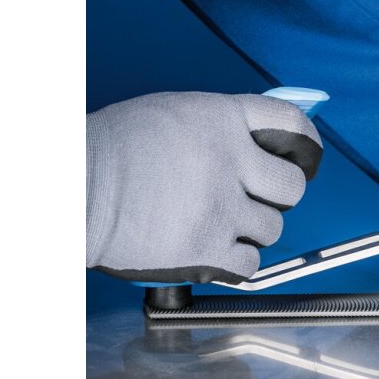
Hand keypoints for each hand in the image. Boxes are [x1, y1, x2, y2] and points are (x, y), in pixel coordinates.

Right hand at [86, 92, 321, 283]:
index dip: (304, 144)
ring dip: (252, 230)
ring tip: (217, 223)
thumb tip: (257, 141)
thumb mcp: (172, 114)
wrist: (74, 188)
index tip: (303, 157)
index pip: (291, 124)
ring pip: (273, 228)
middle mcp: (230, 161)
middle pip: (291, 187)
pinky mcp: (207, 248)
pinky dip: (237, 262)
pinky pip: (251, 264)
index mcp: (221, 119)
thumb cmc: (110, 150)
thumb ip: (219, 127)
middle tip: (252, 199)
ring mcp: (221, 207)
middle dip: (276, 196)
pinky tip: (215, 249)